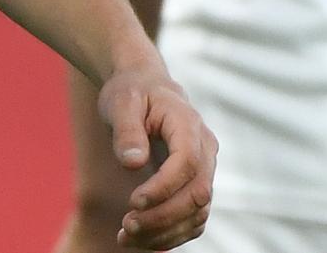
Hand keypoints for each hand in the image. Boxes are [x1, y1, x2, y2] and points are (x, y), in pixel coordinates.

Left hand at [81, 63, 214, 248]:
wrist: (145, 90)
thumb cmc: (132, 93)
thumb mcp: (121, 102)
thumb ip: (126, 129)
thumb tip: (133, 163)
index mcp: (188, 124)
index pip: (187, 163)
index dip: (163, 187)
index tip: (133, 201)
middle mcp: (205, 150)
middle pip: (197, 194)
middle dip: (163, 216)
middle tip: (126, 226)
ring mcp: (204, 170)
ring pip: (198, 213)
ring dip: (165, 232)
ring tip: (125, 238)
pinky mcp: (195, 186)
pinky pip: (192, 219)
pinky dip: (169, 235)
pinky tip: (139, 239)